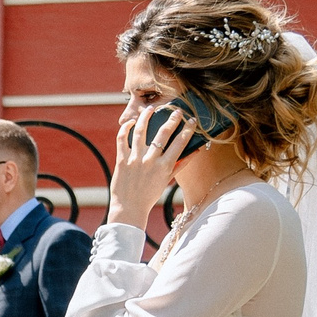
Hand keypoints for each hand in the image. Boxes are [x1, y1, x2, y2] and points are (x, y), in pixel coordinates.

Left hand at [110, 102, 187, 226]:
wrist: (129, 208)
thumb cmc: (150, 195)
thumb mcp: (167, 180)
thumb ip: (180, 165)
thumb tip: (195, 152)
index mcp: (165, 166)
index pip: (180, 143)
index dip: (187, 129)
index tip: (191, 119)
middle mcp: (151, 161)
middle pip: (163, 133)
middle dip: (172, 119)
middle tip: (176, 110)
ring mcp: (135, 160)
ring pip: (141, 131)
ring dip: (147, 117)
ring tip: (152, 108)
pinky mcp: (121, 160)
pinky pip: (122, 139)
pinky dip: (126, 128)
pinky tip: (132, 122)